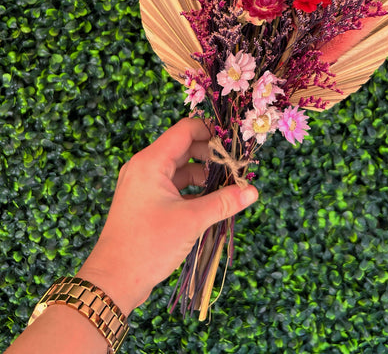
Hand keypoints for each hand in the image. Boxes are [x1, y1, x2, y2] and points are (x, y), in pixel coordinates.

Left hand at [77, 118, 257, 315]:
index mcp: (151, 161)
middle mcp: (145, 167)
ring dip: (203, 175)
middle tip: (235, 170)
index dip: (211, 133)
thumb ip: (224, 202)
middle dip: (211, 156)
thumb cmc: (148, 245)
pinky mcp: (145, 201)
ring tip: (227, 188)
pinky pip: (173, 185)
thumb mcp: (191, 220)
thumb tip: (253, 191)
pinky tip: (211, 202)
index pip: (186, 129)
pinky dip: (192, 189)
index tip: (233, 147)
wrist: (113, 280)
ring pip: (180, 168)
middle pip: (184, 147)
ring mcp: (144, 184)